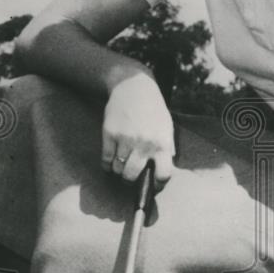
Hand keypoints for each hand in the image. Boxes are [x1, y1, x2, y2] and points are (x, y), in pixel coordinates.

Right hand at [101, 72, 174, 187]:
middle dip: (130, 180)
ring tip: (121, 165)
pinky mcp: (109, 133)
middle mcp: (144, 143)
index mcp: (162, 143)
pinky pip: (105, 159)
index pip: (163, 174)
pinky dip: (106, 164)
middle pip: (132, 176)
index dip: (158, 185)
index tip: (154, 185)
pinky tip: (110, 161)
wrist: (133, 87)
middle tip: (130, 177)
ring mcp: (126, 138)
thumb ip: (167, 148)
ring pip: (117, 169)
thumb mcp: (166, 127)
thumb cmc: (152, 109)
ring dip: (118, 170)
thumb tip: (166, 169)